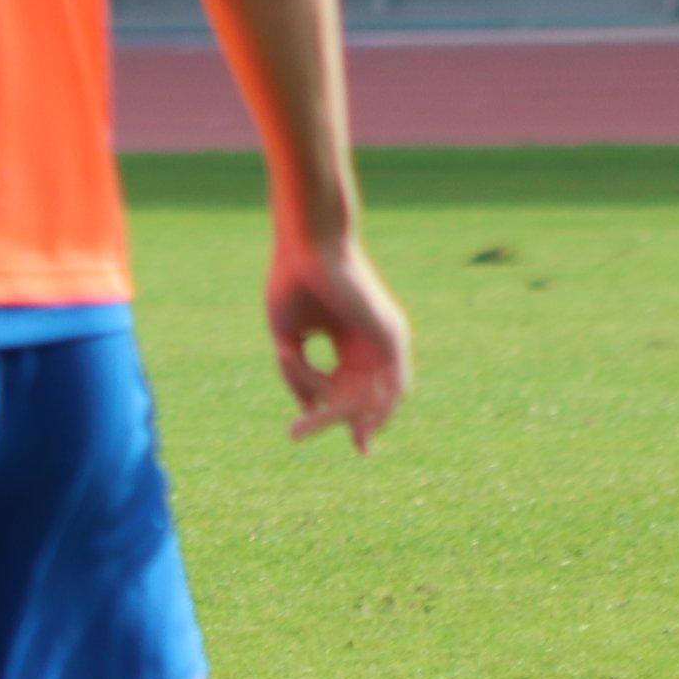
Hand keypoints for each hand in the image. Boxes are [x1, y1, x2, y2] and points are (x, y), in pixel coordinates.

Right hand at [267, 232, 408, 451]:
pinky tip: (346, 414)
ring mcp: (384, 340)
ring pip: (376, 395)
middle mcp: (371, 344)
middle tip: (294, 433)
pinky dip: (369, 402)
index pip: (347, 388)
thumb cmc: (293, 282)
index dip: (333, 415)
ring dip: (347, 416)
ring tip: (310, 423)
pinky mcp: (391, 335)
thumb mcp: (287, 338)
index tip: (303, 432)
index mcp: (349, 341)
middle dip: (329, 419)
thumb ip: (298, 374)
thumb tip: (309, 409)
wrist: (309, 245)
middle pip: (359, 396)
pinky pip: (388, 383)